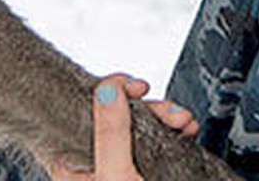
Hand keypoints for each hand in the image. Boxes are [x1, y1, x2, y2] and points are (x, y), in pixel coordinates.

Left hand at [45, 74, 199, 180]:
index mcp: (72, 168)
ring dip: (166, 118)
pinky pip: (154, 142)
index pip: (83, 112)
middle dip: (149, 108)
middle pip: (116, 116)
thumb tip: (106, 89)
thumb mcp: (118, 178)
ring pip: (139, 128)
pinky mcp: (140, 174)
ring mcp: (117, 172)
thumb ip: (111, 134)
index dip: (110, 92)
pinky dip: (172, 133)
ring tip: (184, 123)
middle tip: (170, 111)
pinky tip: (185, 132)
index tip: (136, 87)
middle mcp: (93, 168)